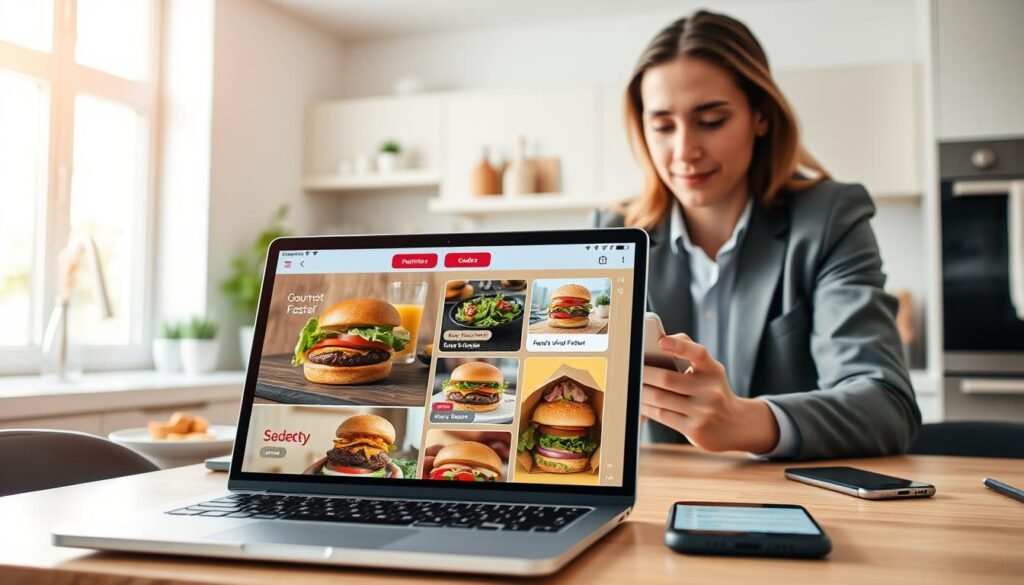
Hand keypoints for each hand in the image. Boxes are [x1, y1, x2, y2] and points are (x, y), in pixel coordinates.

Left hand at [642, 334, 778, 452]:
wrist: (736, 425)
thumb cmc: (714, 390)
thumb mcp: (710, 370)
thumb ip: (689, 351)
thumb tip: (662, 341)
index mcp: (713, 370)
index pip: (698, 353)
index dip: (679, 346)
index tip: (661, 342)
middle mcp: (711, 390)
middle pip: (667, 379)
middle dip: (644, 374)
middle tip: (631, 369)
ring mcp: (704, 411)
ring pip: (660, 398)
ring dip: (641, 392)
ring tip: (631, 386)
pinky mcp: (695, 429)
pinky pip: (662, 415)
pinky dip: (646, 407)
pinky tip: (641, 402)